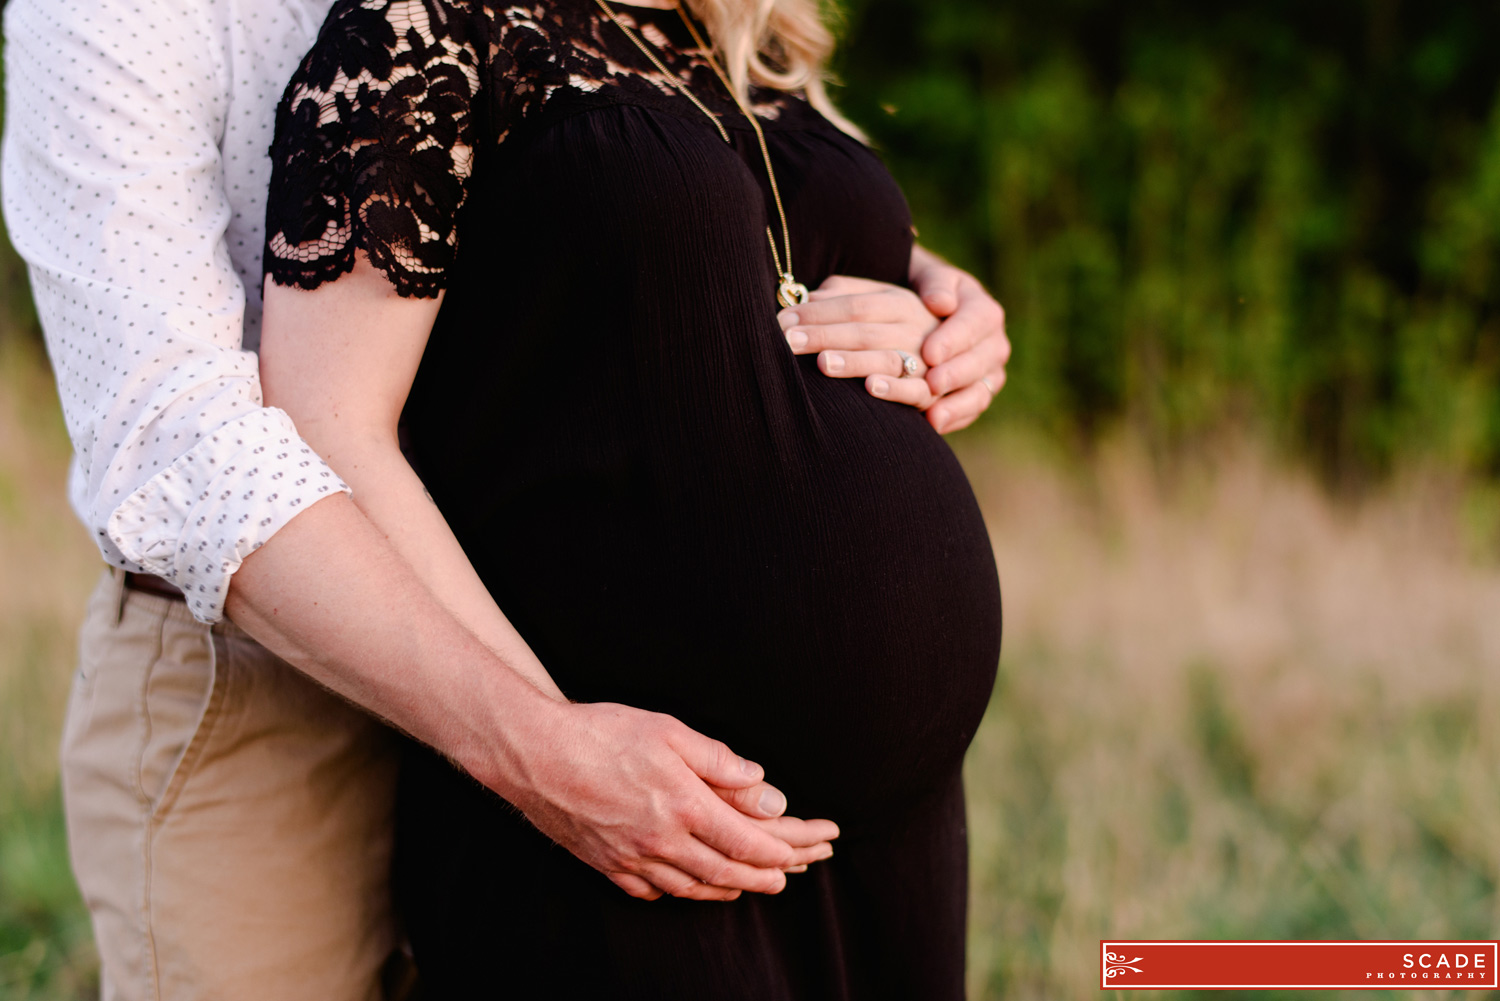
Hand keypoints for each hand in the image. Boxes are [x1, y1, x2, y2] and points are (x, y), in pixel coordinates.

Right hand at [494, 700, 838, 902]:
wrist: (532, 753)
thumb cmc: (601, 733)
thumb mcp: (669, 732)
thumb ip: (720, 763)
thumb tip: (766, 789)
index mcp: (684, 807)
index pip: (747, 842)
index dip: (781, 851)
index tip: (803, 852)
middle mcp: (661, 842)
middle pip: (726, 872)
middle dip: (763, 877)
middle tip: (787, 878)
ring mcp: (632, 859)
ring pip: (691, 887)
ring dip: (726, 889)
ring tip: (747, 886)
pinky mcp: (606, 864)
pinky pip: (652, 891)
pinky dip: (679, 892)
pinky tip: (687, 886)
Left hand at [778, 275, 940, 406]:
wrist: (957, 356)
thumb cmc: (901, 328)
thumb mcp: (881, 302)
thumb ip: (848, 294)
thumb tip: (809, 297)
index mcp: (901, 302)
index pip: (856, 304)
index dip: (819, 312)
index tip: (784, 320)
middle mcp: (916, 327)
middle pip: (865, 329)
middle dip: (825, 335)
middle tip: (788, 341)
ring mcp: (926, 360)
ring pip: (888, 358)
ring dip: (855, 361)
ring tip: (823, 363)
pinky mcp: (933, 392)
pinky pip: (917, 391)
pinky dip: (896, 390)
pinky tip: (870, 388)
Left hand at [908, 245, 1010, 432]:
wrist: (933, 314)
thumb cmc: (928, 293)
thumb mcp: (932, 278)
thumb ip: (936, 285)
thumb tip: (941, 302)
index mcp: (985, 312)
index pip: (975, 324)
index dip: (953, 340)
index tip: (929, 352)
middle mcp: (994, 344)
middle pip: (980, 362)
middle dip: (955, 374)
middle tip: (932, 384)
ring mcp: (990, 373)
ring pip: (980, 391)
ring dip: (957, 404)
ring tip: (933, 415)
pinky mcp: (979, 394)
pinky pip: (971, 410)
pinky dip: (954, 419)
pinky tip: (933, 425)